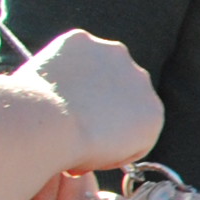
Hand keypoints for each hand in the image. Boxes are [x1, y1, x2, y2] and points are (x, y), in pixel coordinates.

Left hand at [30, 31, 162, 171]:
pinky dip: (62, 61)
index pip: (136, 120)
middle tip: (73, 116)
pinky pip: (72, 50)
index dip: (113, 130)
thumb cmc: (71, 151)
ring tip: (59, 97)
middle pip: (122, 88)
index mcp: (153, 115)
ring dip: (86, 76)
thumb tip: (100, 138)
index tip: (91, 137)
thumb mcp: (108, 159)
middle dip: (103, 98)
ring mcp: (114, 56)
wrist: (46, 127)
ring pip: (100, 65)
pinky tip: (49, 80)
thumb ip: (115, 143)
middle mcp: (143, 81)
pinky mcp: (83, 40)